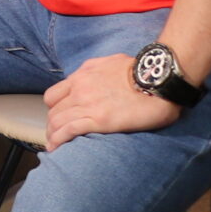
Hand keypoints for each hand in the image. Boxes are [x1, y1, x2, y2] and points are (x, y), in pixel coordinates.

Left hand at [42, 53, 180, 150]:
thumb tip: (94, 78)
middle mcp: (79, 89)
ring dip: (52, 135)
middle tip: (55, 136)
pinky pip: (68, 130)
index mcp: (82, 75)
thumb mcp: (110, 62)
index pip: (54, 95)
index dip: (54, 109)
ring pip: (57, 121)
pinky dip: (58, 140)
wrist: (158, 80)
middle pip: (54, 111)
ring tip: (54, 145)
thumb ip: (96, 71)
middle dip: (52, 124)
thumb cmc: (141, 71)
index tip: (58, 118)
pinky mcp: (98, 120)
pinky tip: (56, 148)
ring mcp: (87, 104)